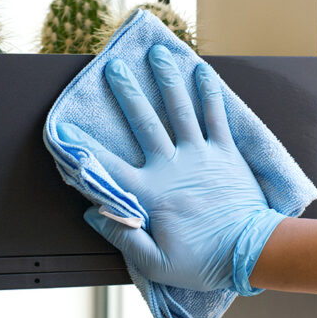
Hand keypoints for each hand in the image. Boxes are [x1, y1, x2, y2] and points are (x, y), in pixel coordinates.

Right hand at [56, 44, 285, 293]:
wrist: (252, 253)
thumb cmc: (203, 262)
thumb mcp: (155, 263)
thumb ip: (122, 237)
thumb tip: (92, 213)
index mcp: (150, 193)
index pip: (108, 167)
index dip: (83, 148)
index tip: (64, 129)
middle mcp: (172, 166)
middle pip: (144, 122)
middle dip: (127, 92)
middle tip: (114, 66)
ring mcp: (200, 155)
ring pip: (180, 109)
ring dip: (167, 80)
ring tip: (158, 54)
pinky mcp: (225, 153)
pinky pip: (216, 116)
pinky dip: (209, 92)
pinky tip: (203, 71)